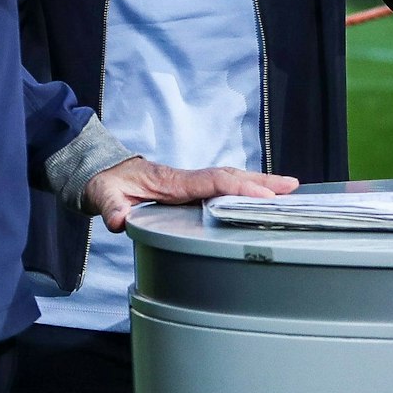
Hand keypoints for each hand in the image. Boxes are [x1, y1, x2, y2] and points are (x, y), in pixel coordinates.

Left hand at [83, 156, 298, 233]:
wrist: (100, 172)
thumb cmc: (104, 184)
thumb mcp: (102, 195)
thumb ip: (110, 207)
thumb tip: (118, 221)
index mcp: (170, 181)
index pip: (210, 182)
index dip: (238, 187)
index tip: (263, 194)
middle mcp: (184, 178)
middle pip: (229, 176)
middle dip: (260, 181)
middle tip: (291, 187)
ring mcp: (188, 182)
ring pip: (229, 179)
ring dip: (257, 183)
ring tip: (288, 189)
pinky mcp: (189, 188)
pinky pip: (222, 186)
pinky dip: (244, 188)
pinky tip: (259, 196)